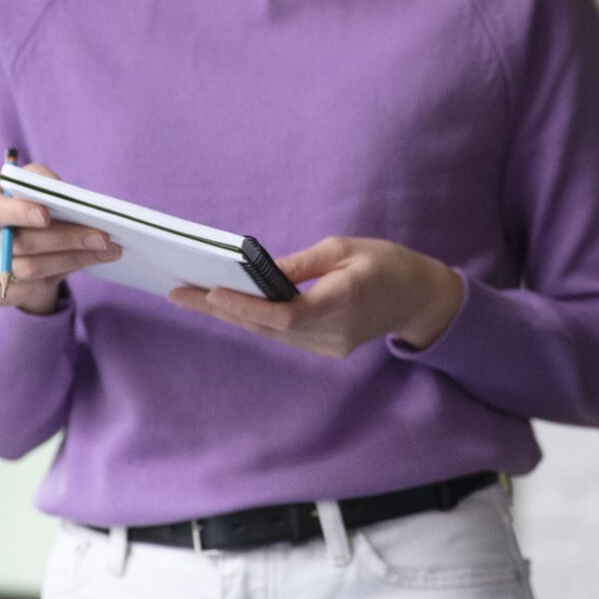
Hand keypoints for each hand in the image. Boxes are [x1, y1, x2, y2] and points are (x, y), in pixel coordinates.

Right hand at [0, 163, 120, 312]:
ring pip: (28, 269)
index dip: (16, 212)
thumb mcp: (26, 187)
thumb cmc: (20, 210)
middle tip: (101, 235)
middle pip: (17, 243)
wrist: (10, 250)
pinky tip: (87, 261)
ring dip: (72, 258)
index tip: (45, 215)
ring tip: (105, 249)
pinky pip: (28, 289)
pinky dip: (62, 274)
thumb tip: (56, 186)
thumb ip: (37, 178)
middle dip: (64, 238)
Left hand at [169, 237, 462, 356]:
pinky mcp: (328, 350)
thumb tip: (260, 271)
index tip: (212, 292)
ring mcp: (331, 346)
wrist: (419, 299)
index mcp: (343, 298)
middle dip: (221, 309)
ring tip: (192, 297)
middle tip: (178, 293)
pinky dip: (256, 322)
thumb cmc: (385, 263)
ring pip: (271, 335)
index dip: (247, 307)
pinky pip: (284, 337)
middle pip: (268, 328)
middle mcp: (334, 331)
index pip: (286, 314)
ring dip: (233, 317)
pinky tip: (229, 307)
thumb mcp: (345, 248)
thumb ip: (301, 264)